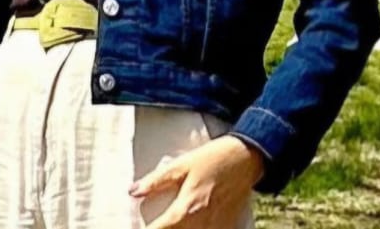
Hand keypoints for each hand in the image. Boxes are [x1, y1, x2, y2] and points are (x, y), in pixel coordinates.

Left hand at [130, 135, 263, 228]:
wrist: (247, 157)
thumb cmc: (213, 158)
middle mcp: (201, 223)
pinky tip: (191, 225)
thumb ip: (157, 180)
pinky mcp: (226, 227)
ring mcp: (215, 228)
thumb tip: (132, 191)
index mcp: (187, 207)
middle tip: (156, 225)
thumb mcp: (183, 164)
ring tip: (174, 224)